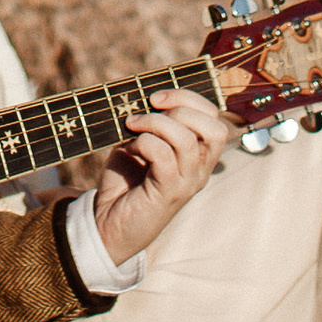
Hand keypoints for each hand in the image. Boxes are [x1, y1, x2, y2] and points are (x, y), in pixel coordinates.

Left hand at [92, 88, 229, 267]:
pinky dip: (144, 142)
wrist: (107, 224)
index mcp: (198, 156)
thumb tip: (148, 98)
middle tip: (150, 108)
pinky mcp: (167, 193)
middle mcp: (199, 170)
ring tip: (133, 126)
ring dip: (155, 123)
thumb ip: (152, 124)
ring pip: (186, 139)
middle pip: (214, 128)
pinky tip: (130, 147)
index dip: (189, 98)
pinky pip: (163, 156)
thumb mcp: (140, 144)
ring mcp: (186, 183)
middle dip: (180, 106)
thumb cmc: (125, 182)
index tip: (156, 98)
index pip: (214, 118)